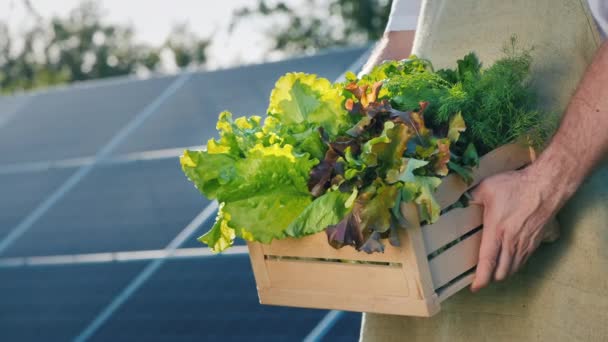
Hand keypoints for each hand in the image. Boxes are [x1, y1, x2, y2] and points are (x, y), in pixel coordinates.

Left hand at [469, 168, 559, 291]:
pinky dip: (516, 265)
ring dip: (504, 272)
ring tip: (495, 271)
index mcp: (496, 231)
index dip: (481, 278)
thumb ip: (470, 196)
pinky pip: (525, 260)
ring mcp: (525, 243)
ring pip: (514, 268)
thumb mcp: (486, 188)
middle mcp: (511, 241)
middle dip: (491, 278)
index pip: (487, 261)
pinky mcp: (536, 241)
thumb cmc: (516, 186)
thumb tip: (459, 200)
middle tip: (482, 277)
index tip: (475, 287)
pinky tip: (512, 260)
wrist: (546, 186)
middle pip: (501, 271)